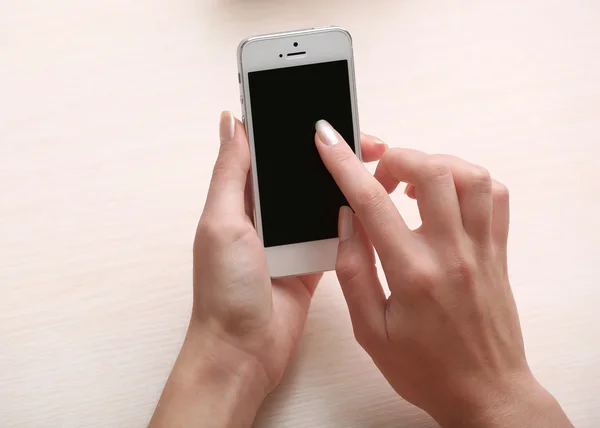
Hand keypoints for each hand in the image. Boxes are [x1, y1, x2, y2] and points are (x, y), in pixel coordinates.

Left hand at [149, 112, 387, 427]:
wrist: (244, 351)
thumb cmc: (225, 291)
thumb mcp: (222, 224)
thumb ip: (231, 173)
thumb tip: (232, 121)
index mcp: (241, 198)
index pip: (271, 150)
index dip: (296, 129)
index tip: (327, 115)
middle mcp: (266, 213)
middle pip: (303, 171)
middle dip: (334, 153)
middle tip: (369, 141)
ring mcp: (291, 237)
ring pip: (323, 198)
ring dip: (347, 181)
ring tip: (379, 163)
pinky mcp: (313, 259)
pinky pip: (337, 231)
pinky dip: (353, 216)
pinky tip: (374, 200)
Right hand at [314, 120, 572, 427]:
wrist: (485, 393)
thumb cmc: (426, 369)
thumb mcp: (371, 331)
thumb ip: (353, 272)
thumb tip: (347, 221)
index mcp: (413, 274)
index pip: (373, 202)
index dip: (344, 164)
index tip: (328, 139)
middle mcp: (452, 253)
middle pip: (431, 171)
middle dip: (395, 157)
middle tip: (377, 175)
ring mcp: (481, 249)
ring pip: (470, 176)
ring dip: (434, 164)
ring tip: (411, 183)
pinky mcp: (498, 252)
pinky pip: (496, 196)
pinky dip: (468, 181)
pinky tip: (446, 198)